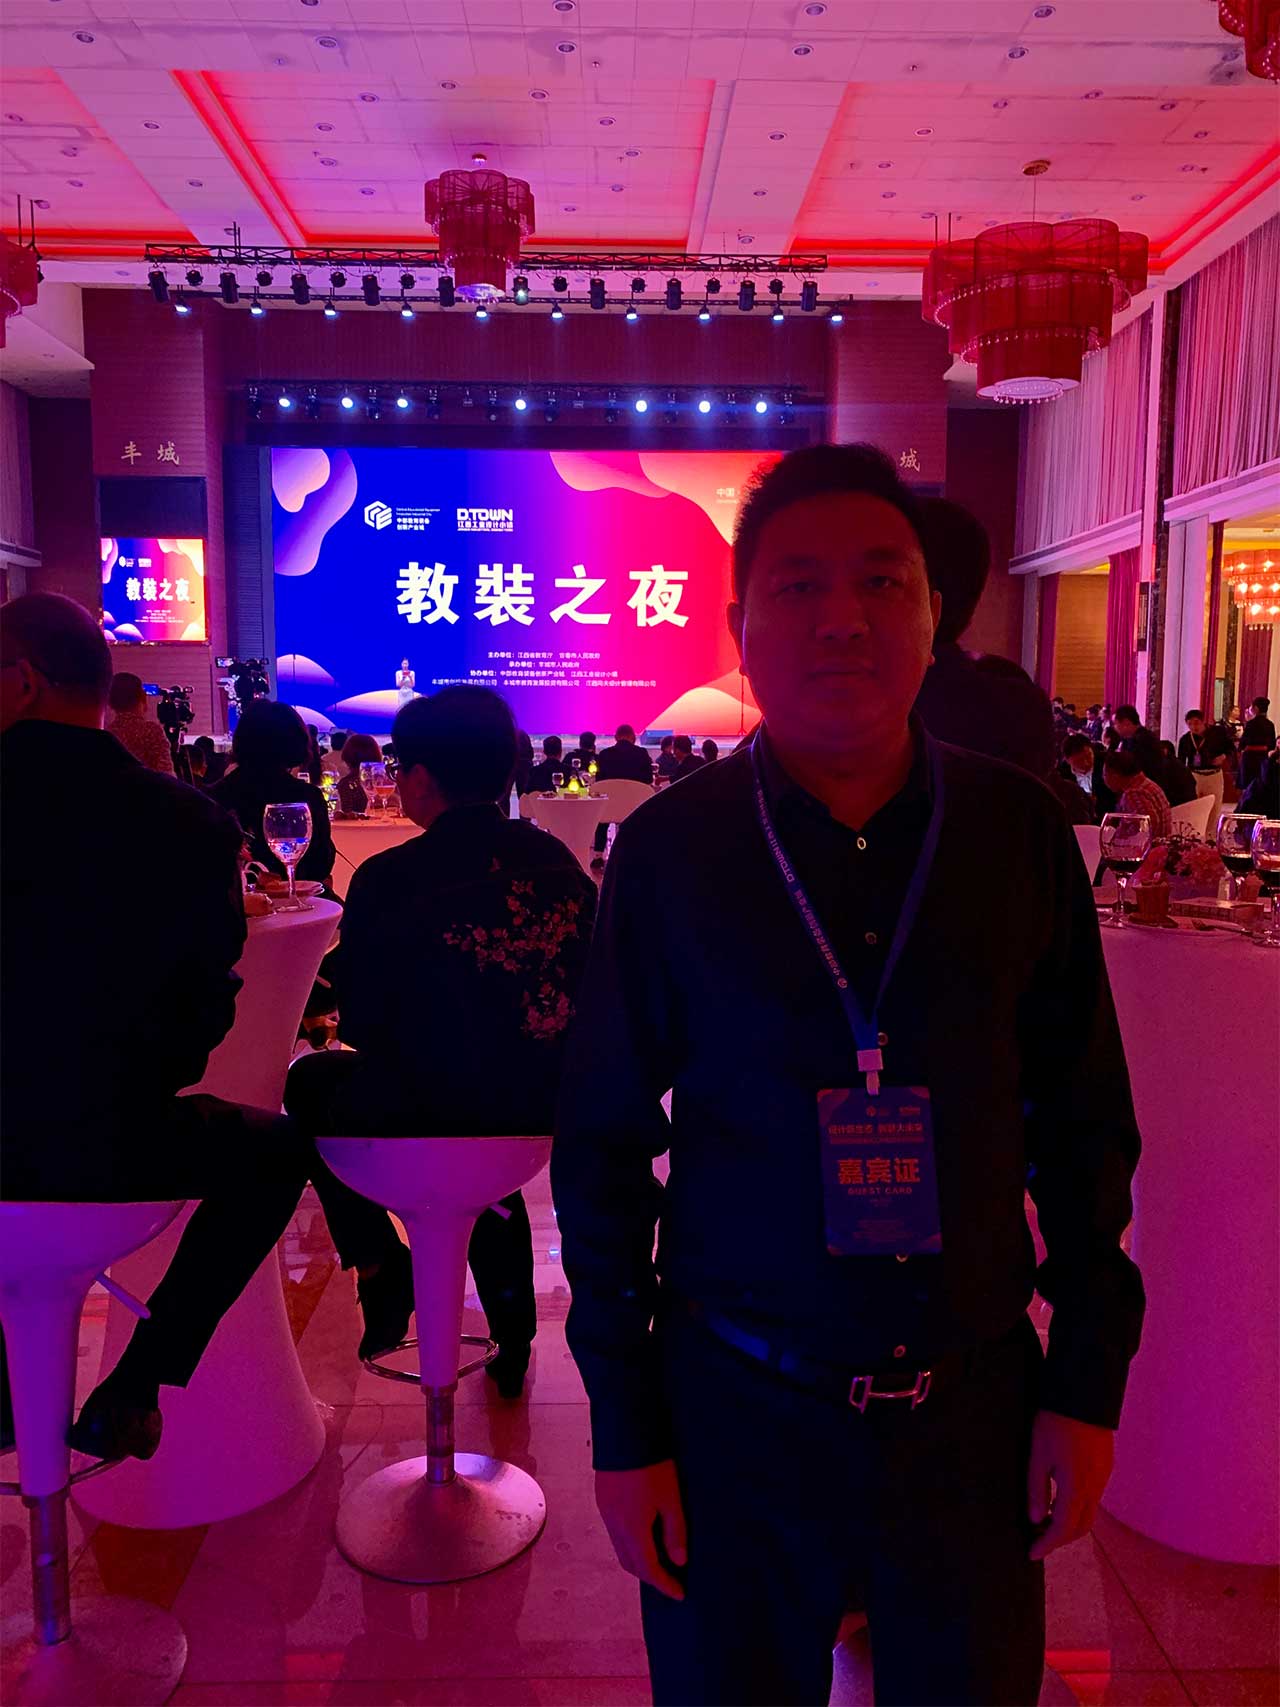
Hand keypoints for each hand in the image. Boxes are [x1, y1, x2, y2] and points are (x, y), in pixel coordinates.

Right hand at [595, 1460, 687, 1599]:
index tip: (679, 1594)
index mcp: (632, 1528)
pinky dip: (629, 1543)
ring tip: (659, 1559)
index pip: (648, 1568)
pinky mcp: (603, 1500)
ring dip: (638, 1560)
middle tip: (670, 1579)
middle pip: (630, 1563)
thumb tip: (679, 1561)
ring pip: (620, 1549)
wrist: (624, 1431)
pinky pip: (615, 1533)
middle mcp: (614, 1525)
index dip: (664, 1584)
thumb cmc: (652, 1464)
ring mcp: (606, 1512)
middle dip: (650, 1576)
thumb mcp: (671, 1497)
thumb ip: (675, 1531)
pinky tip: (643, 1535)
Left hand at [1027, 1409, 1114, 1560]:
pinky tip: (1061, 1500)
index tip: (1031, 1553)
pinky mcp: (1105, 1467)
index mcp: (1075, 1485)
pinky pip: (1093, 1497)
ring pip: (1088, 1513)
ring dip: (1069, 1524)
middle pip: (1080, 1527)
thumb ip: (1036, 1488)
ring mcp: (1103, 1477)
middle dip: (1059, 1539)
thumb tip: (1034, 1518)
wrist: (1083, 1394)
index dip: (1046, 1544)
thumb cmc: (1054, 1421)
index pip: (1062, 1528)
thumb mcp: (1037, 1454)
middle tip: (1038, 1541)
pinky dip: (1077, 1508)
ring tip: (1045, 1522)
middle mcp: (1094, 1486)